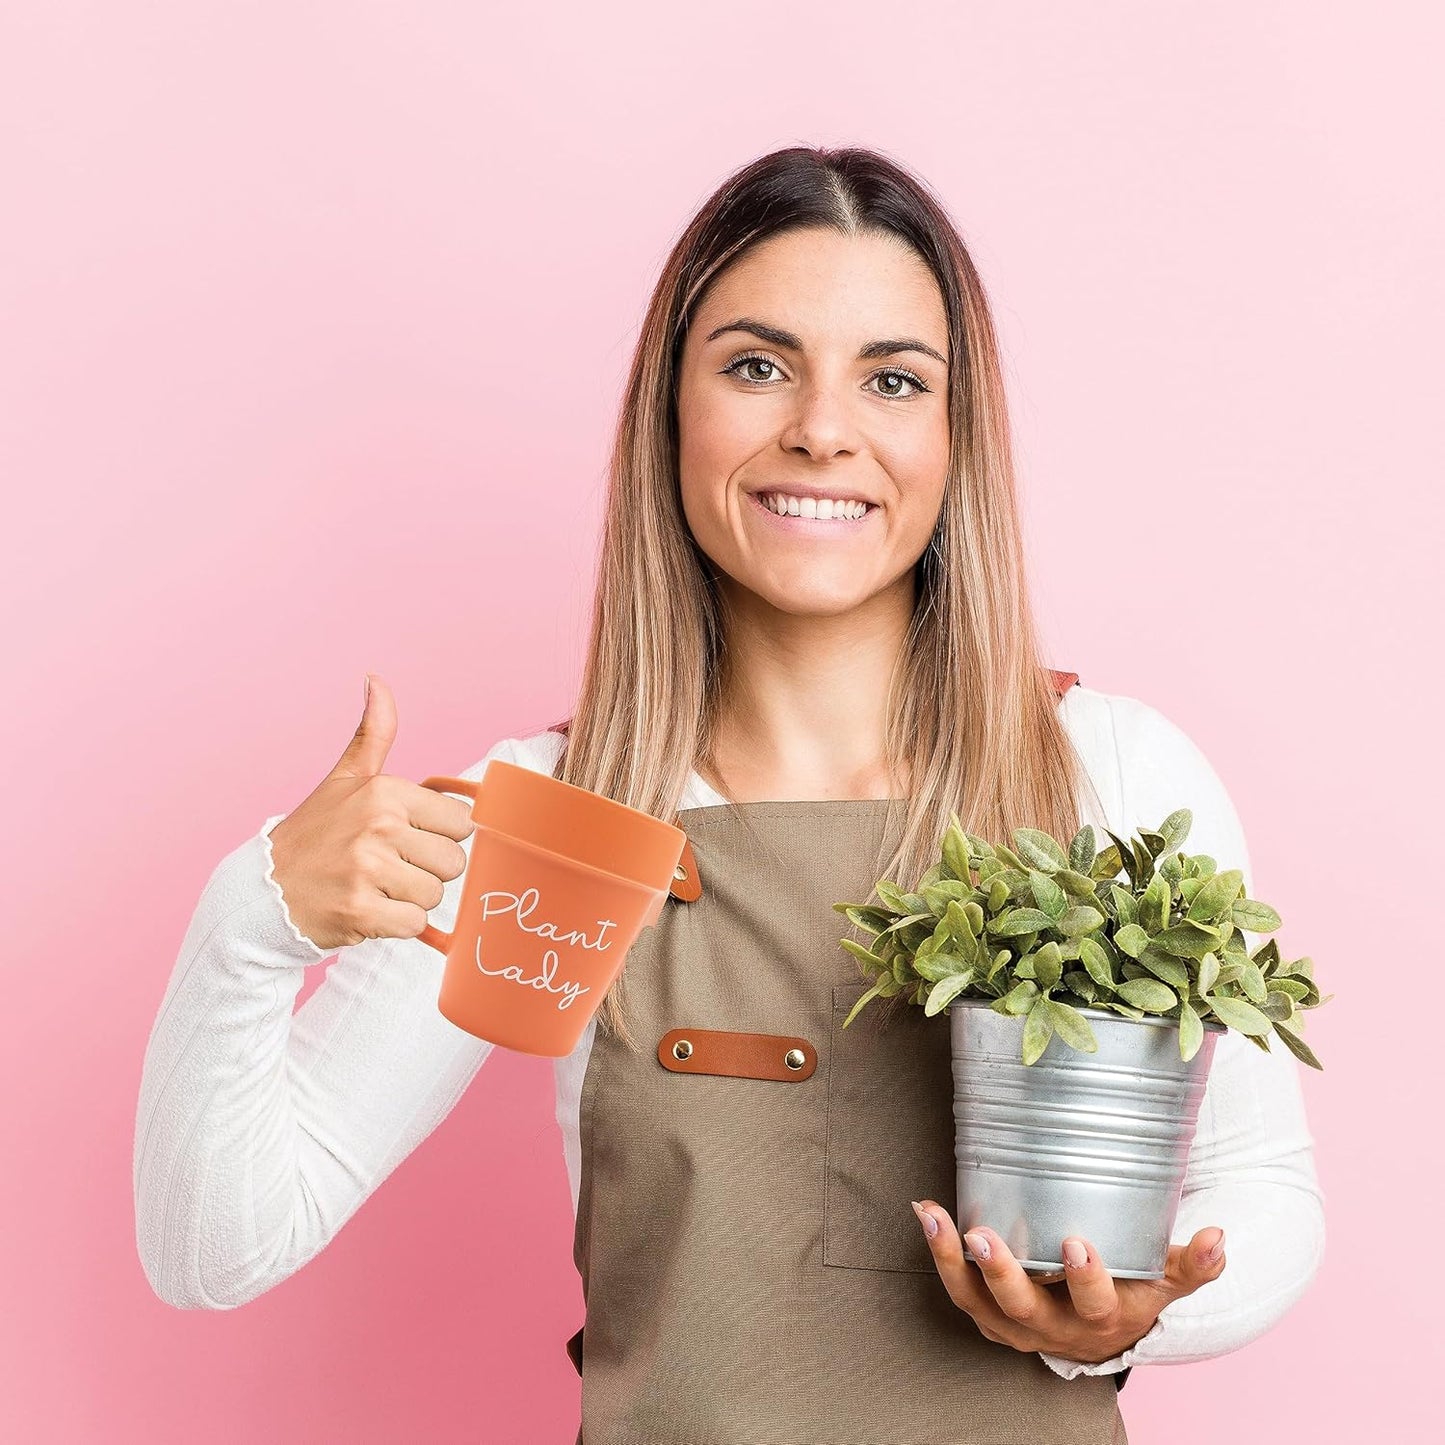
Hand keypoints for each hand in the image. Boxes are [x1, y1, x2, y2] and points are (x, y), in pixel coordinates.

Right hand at [267, 673, 477, 950]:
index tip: (404, 839)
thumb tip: (376, 678)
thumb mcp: (345, 778)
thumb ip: (373, 732)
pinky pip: (415, 926)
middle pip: (453, 863)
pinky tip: (368, 910)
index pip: (461, 823)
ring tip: (374, 888)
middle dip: (427, 871)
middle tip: (387, 869)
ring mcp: (367, 869)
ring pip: (434, 896)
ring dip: (410, 901)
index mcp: (384, 791)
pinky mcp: (360, 911)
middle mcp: (378, 826)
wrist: (262, 891)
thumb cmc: (315, 835)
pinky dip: (397, 926)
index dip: (437, 836)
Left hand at [910, 1199, 1226, 1365]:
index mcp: (1100, 1318)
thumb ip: (1192, 1263)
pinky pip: (958, 1287)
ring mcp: (1014, 1323)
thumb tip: (1220, 1236)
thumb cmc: (1131, 1294)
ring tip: (932, 1214)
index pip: (1094, 1305)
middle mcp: (1052, 1327)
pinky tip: (926, 1211)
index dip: (1086, 1279)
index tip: (1077, 1242)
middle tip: (984, 1236)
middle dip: (1002, 1273)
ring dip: (950, 1259)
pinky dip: (939, 1253)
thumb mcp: (1164, 1282)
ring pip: (976, 1301)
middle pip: (1023, 1307)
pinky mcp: (987, 1312)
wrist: (1099, 1335)